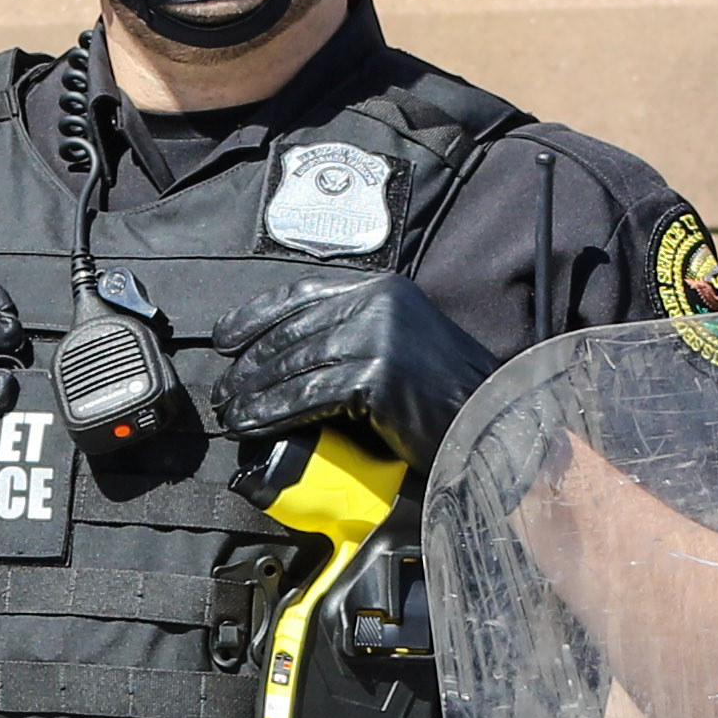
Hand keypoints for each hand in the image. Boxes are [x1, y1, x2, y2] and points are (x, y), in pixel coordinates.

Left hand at [218, 269, 499, 473]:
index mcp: (384, 291)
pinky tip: (253, 424)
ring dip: (254, 392)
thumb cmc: (448, 398)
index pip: (302, 295)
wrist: (494, 426)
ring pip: (295, 364)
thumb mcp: (402, 347)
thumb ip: (357, 337)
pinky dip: (273, 412)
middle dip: (250, 364)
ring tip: (231, 413)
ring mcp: (380, 338)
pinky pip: (307, 395)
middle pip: (292, 332)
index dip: (256, 316)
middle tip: (223, 392)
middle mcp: (380, 305)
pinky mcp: (377, 376)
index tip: (224, 338)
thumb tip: (291, 357)